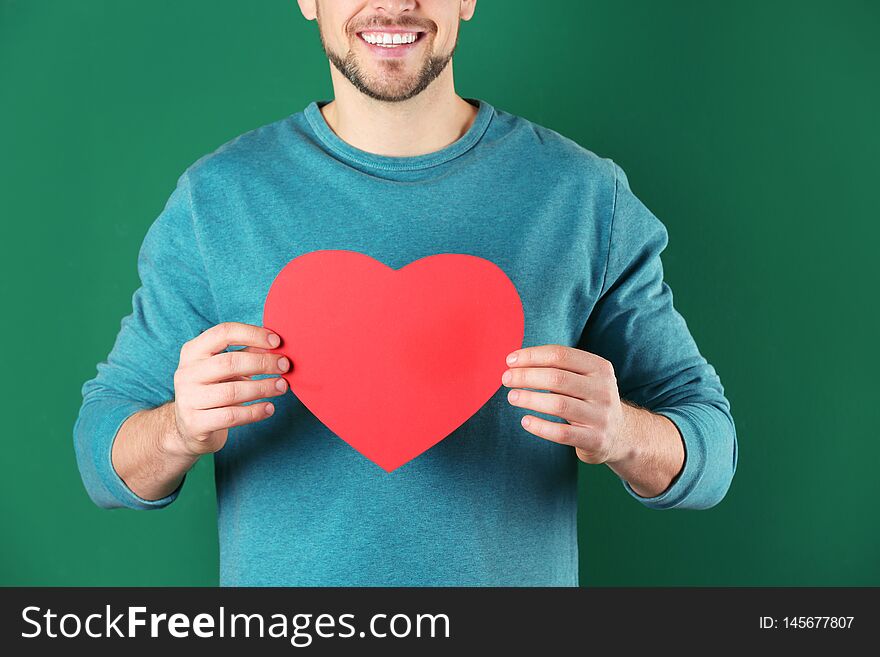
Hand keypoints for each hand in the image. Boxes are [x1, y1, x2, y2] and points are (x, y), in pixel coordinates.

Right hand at [168, 322, 290, 456]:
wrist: (187, 428)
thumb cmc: (212, 389)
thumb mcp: (224, 368)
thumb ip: (246, 353)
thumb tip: (276, 343)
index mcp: (193, 351)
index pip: (223, 333)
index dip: (252, 334)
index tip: (277, 341)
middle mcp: (186, 373)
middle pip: (229, 362)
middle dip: (262, 363)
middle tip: (285, 366)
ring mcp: (188, 399)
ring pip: (232, 391)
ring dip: (263, 388)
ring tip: (282, 387)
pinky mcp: (195, 424)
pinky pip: (231, 416)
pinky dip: (254, 412)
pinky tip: (269, 408)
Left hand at [501, 344, 631, 464]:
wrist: (621, 434)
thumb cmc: (589, 400)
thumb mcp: (585, 378)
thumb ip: (558, 368)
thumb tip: (516, 363)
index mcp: (599, 368)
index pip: (561, 355)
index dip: (532, 356)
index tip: (510, 361)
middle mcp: (603, 390)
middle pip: (557, 378)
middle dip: (526, 376)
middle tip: (506, 379)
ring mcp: (601, 416)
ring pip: (558, 404)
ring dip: (529, 399)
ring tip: (512, 397)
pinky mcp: (594, 439)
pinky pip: (562, 433)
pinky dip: (540, 427)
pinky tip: (525, 421)